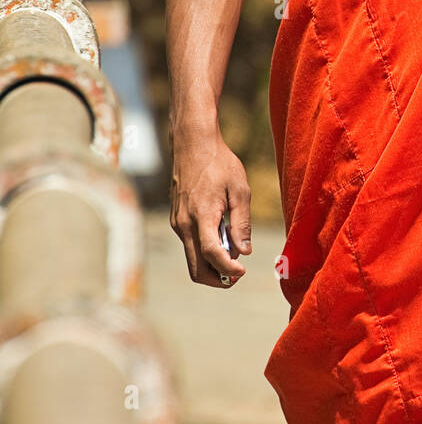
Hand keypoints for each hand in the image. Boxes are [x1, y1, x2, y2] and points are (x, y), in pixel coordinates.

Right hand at [169, 126, 251, 287]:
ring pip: (192, 259)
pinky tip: (222, 235)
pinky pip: (190, 245)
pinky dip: (205, 250)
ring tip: (233, 250)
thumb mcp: (240, 190)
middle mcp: (184, 224)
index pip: (211, 254)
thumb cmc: (219, 163)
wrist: (192, 144)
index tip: (243, 271)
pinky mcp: (176, 220)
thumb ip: (242, 223)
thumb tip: (244, 251)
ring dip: (212, 264)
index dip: (228, 269)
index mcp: (201, 216)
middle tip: (238, 273)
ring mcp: (177, 223)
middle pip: (196, 269)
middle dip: (217, 278)